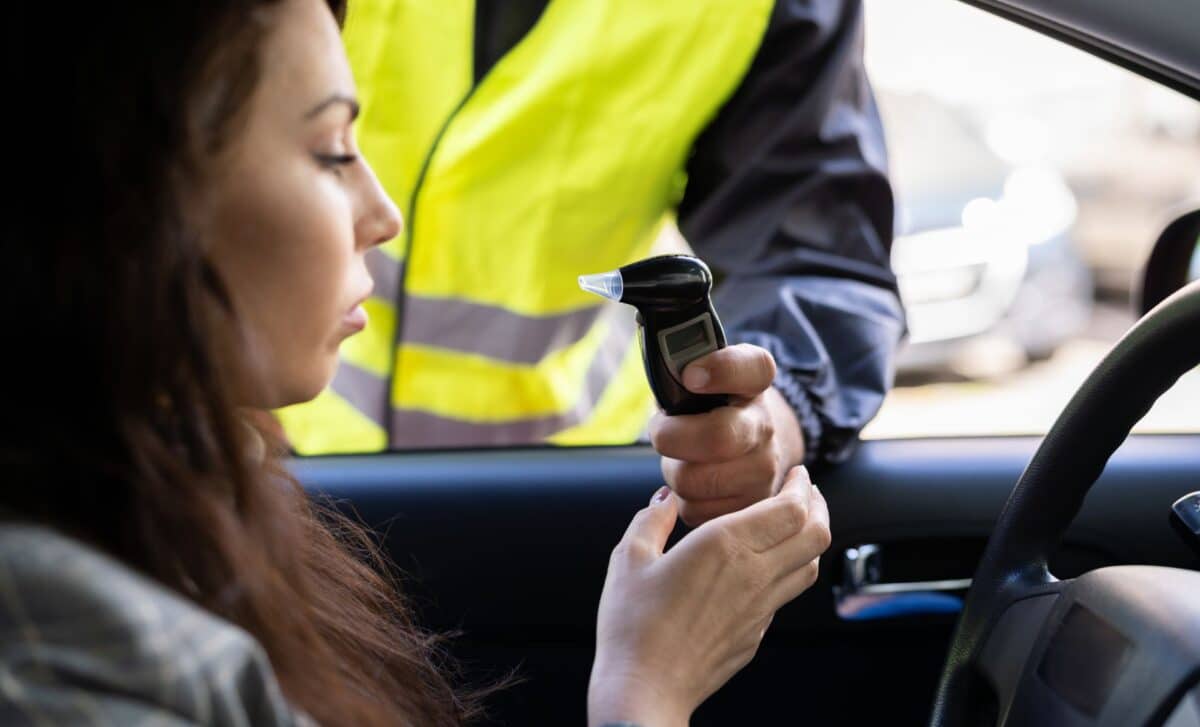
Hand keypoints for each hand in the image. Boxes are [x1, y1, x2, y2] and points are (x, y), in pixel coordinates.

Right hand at [588, 466, 830, 726]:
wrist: (645, 689)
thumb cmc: (632, 624)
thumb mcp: (629, 558)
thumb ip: (652, 520)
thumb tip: (666, 499)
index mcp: (725, 545)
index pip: (792, 508)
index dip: (802, 486)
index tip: (797, 474)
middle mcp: (754, 574)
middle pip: (816, 534)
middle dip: (818, 506)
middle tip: (805, 492)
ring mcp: (761, 609)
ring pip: (810, 566)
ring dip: (810, 538)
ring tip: (795, 524)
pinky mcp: (756, 634)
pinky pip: (786, 594)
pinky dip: (789, 570)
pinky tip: (766, 566)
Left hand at [650, 344, 805, 525]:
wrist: (749, 445)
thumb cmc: (710, 407)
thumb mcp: (702, 375)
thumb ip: (681, 363)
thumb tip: (662, 368)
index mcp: (754, 383)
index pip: (752, 367)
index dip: (721, 370)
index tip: (691, 375)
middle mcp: (766, 426)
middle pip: (716, 437)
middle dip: (672, 437)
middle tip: (663, 432)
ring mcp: (765, 470)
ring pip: (695, 480)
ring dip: (674, 472)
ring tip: (682, 459)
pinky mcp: (751, 507)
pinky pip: (696, 510)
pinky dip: (684, 500)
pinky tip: (695, 484)